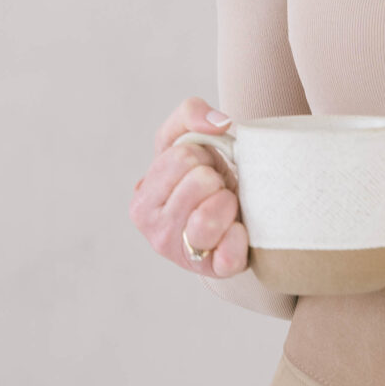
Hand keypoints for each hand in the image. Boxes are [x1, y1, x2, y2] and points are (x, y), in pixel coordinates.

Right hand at [130, 97, 247, 278]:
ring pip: (210, 217)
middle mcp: (154, 230)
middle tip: (216, 188)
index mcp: (143, 199)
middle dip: (215, 177)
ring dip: (228, 202)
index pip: (181, 157)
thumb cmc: (206, 175)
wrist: (235, 213)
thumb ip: (190, 113)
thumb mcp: (187, 138)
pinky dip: (241, 236)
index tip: (202, 167)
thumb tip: (220, 123)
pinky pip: (230, 251)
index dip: (202, 155)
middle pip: (199, 182)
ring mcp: (181, 254)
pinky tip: (237, 229)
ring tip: (226, 205)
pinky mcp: (213, 272)